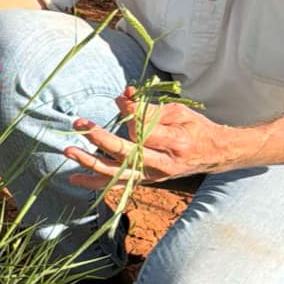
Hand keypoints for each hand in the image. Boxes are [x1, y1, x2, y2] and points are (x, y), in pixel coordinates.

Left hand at [64, 88, 247, 190]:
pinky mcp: (146, 180)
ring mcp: (153, 176)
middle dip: (101, 138)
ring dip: (90, 162)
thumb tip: (123, 102)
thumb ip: (150, 109)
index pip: (144, 131)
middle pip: (126, 154)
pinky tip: (75, 178)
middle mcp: (163, 165)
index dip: (129, 114)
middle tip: (82, 124)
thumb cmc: (196, 128)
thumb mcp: (179, 112)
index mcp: (176, 143)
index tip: (121, 99)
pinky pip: (117, 183)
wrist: (214, 155)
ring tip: (69, 151)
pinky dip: (96, 182)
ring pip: (117, 173)